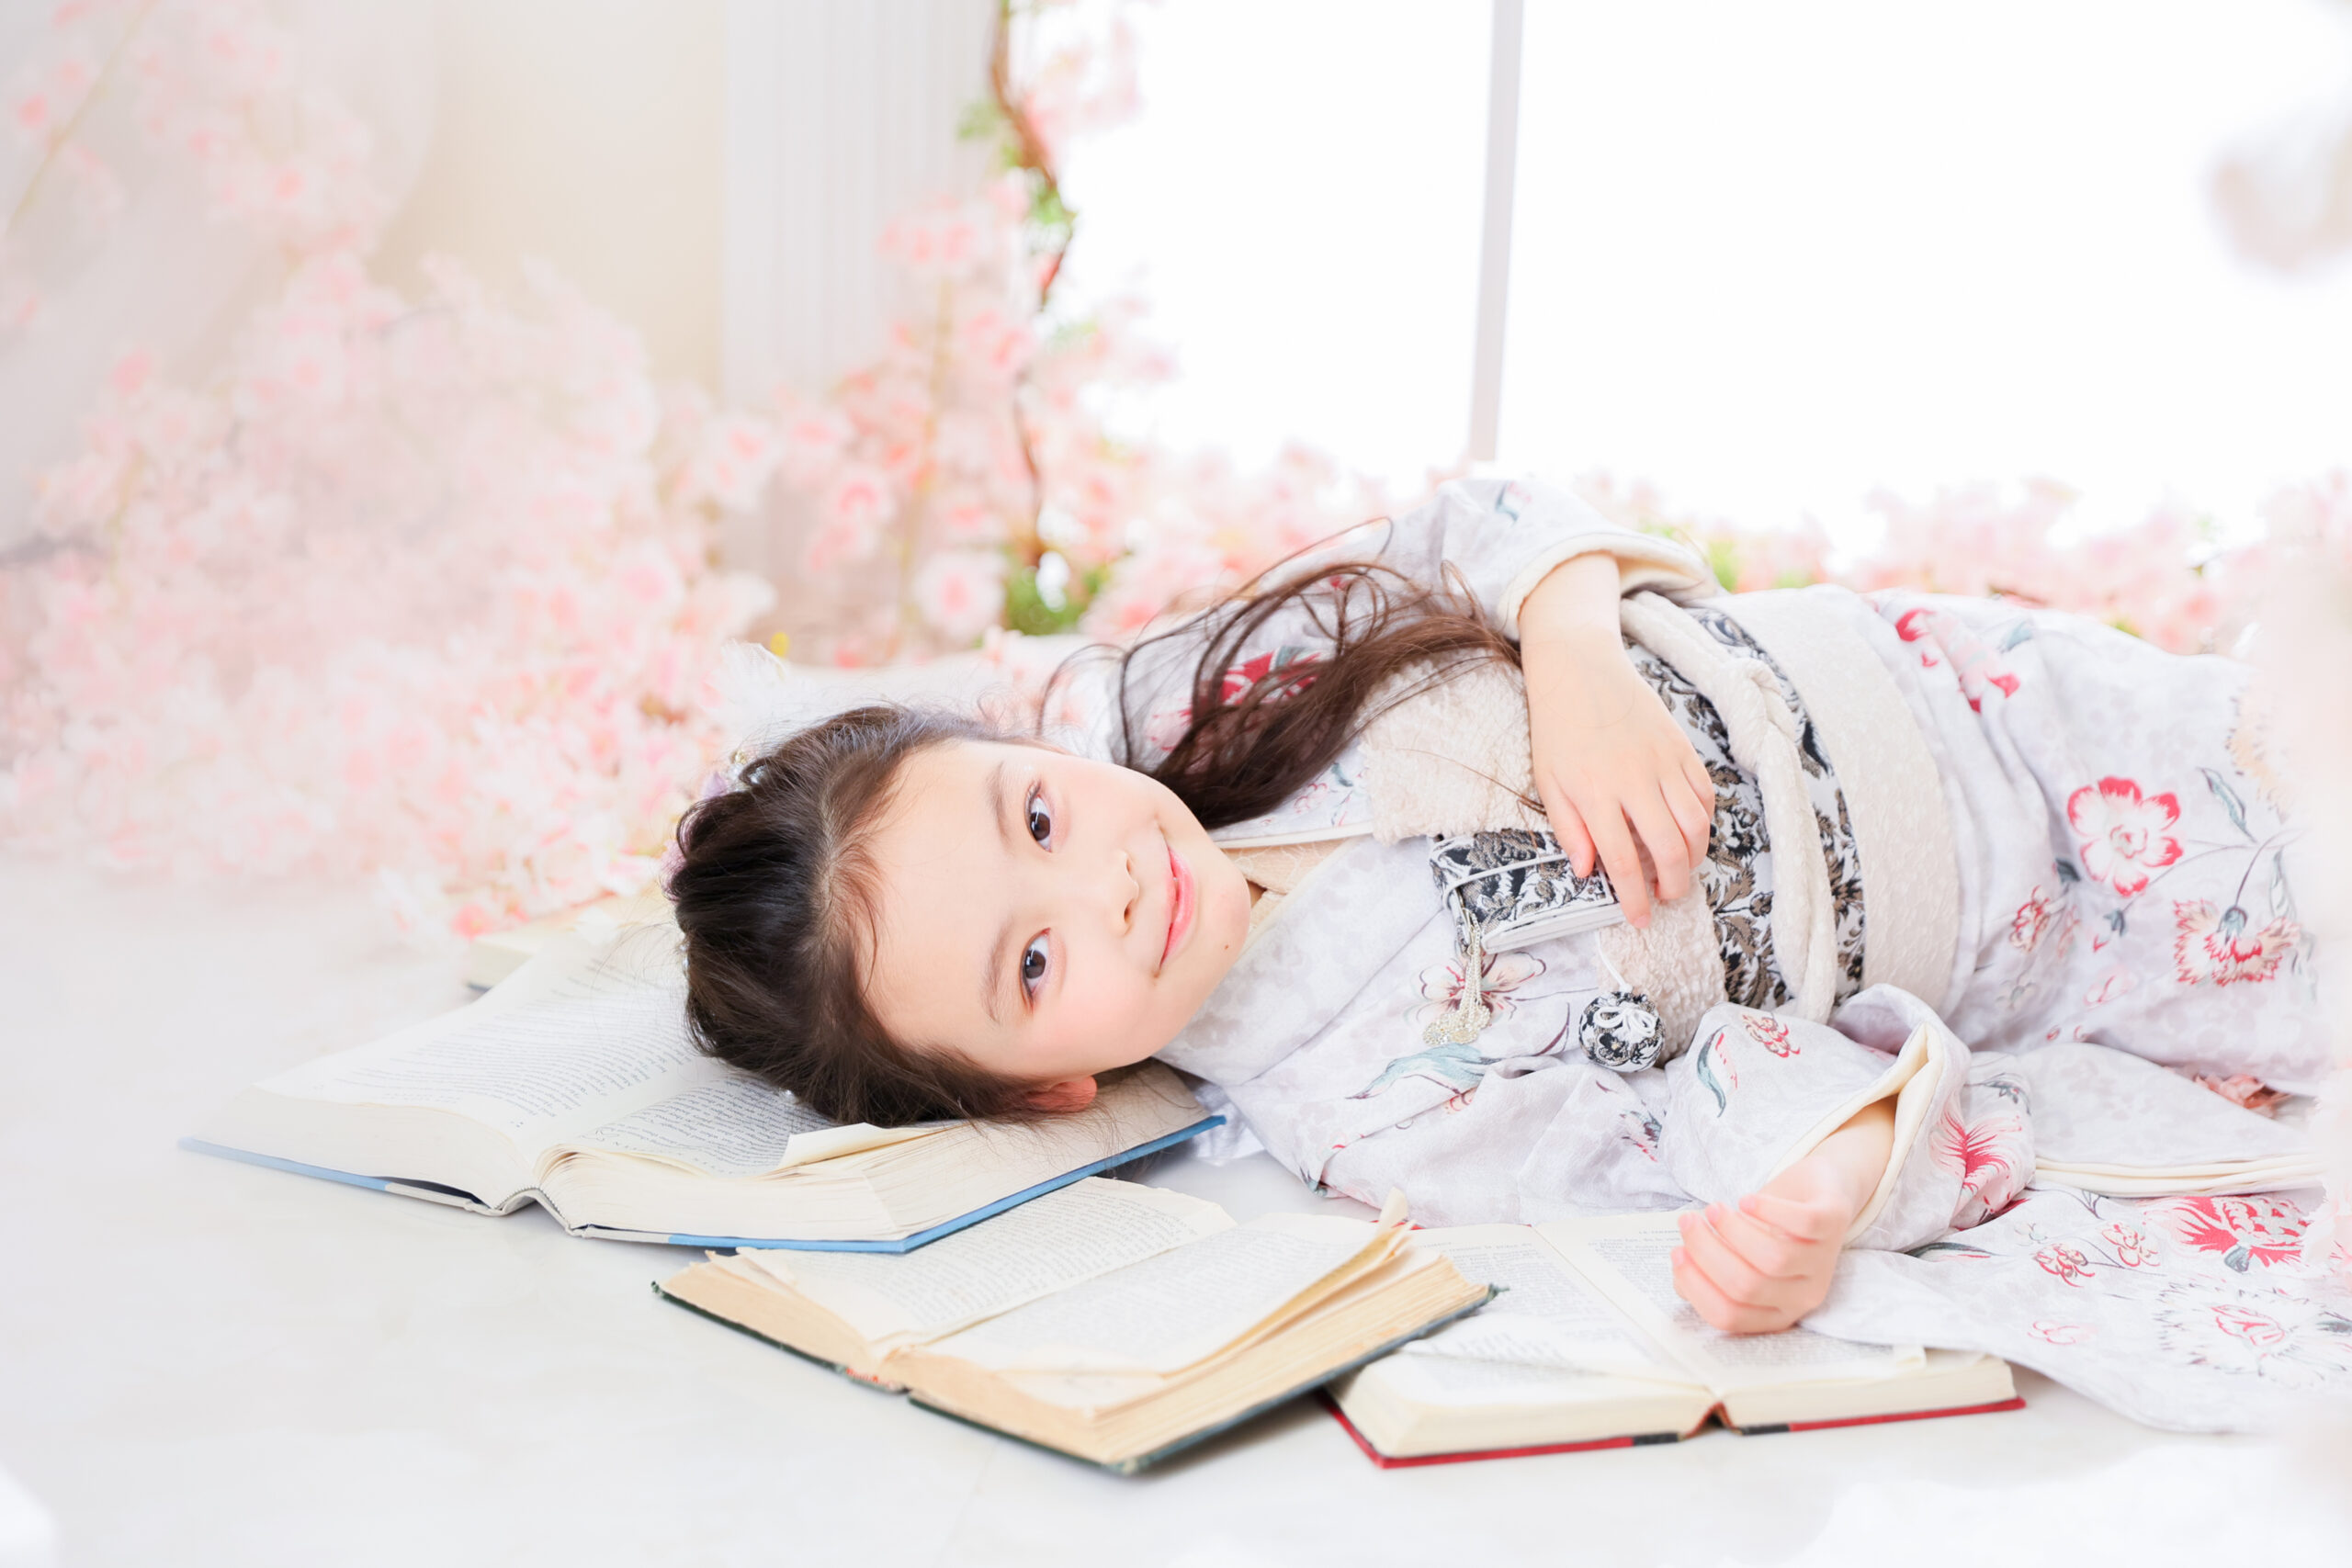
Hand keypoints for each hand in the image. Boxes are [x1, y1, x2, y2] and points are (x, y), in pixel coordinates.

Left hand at [1519, 554, 1713, 926]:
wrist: (1580, 670)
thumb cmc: (1557, 730)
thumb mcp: (1548, 781)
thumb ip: (1569, 829)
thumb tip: (1588, 870)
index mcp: (1595, 792)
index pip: (1622, 860)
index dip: (1633, 897)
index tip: (1638, 919)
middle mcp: (1634, 780)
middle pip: (1669, 848)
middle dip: (1672, 884)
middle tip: (1665, 897)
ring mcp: (1663, 762)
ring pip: (1696, 824)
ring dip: (1693, 857)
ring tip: (1679, 870)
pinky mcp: (1681, 748)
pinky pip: (1705, 794)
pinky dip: (1704, 822)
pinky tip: (1690, 833)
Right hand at [1669, 1158, 1854, 1333]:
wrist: (1820, 1192)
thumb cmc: (1771, 1230)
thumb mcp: (1738, 1257)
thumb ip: (1709, 1273)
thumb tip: (1681, 1275)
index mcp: (1776, 1312)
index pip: (1729, 1316)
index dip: (1696, 1286)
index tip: (1677, 1253)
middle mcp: (1803, 1295)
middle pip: (1746, 1286)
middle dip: (1707, 1251)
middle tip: (1689, 1221)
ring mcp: (1824, 1261)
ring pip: (1773, 1258)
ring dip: (1732, 1229)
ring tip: (1714, 1208)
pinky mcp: (1833, 1224)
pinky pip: (1804, 1224)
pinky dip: (1769, 1210)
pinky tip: (1747, 1200)